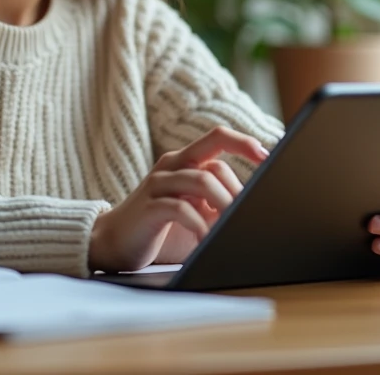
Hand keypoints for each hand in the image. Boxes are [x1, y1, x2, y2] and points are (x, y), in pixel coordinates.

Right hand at [89, 127, 268, 272]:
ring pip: (202, 181)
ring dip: (224, 205)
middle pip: (215, 165)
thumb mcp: (195, 210)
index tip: (268, 155)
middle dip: (236, 191)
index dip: (244, 142)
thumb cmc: (160, 227)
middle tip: (247, 213)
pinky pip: (181, 208)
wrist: (112, 242)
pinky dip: (200, 225)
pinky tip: (206, 239)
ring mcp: (158, 185)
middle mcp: (171, 166)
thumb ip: (218, 202)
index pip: (217, 137)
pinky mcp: (148, 207)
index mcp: (184, 161)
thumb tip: (254, 205)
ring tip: (231, 226)